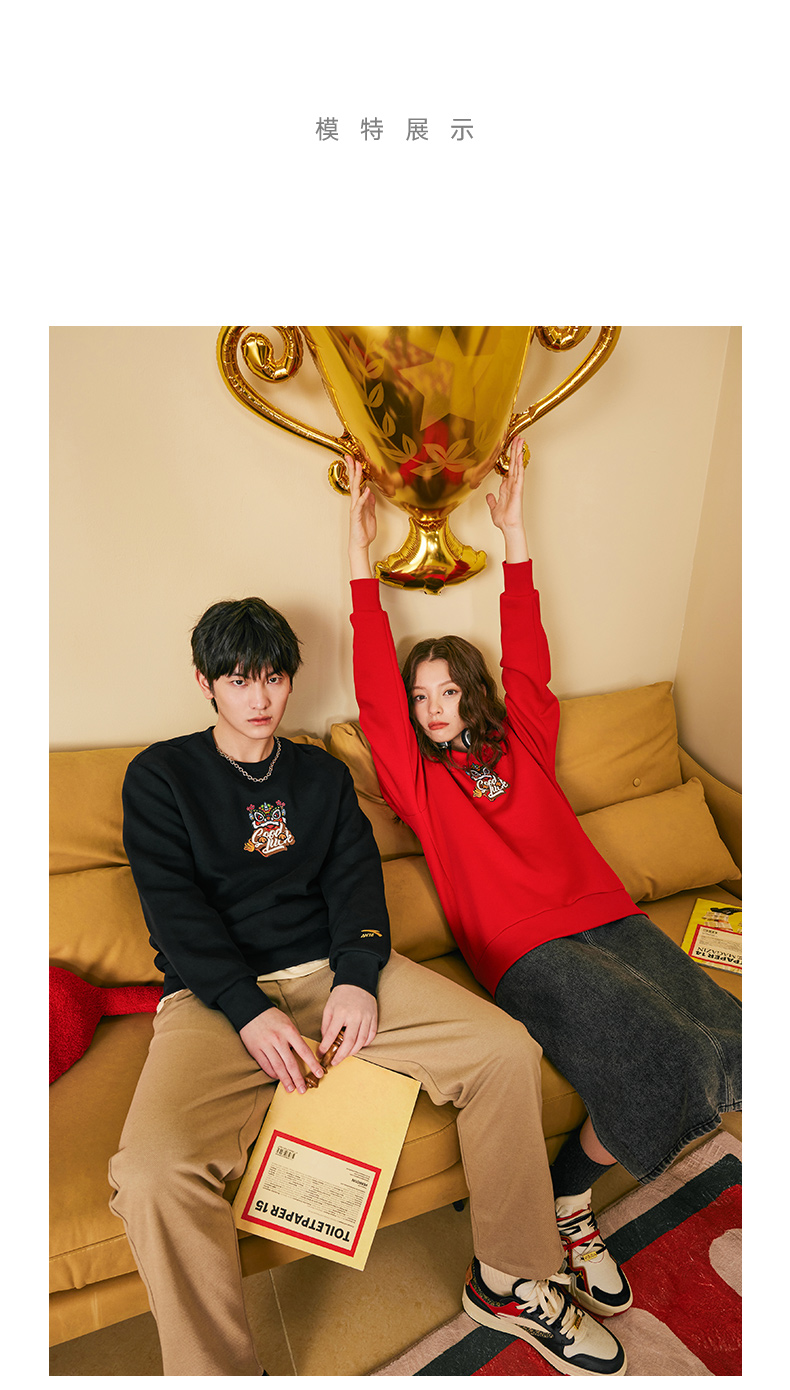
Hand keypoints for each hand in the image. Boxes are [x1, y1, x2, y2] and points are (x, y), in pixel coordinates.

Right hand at [239, 1007, 324, 1093]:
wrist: (250, 1011)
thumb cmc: (272, 1017)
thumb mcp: (287, 1023)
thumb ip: (294, 1038)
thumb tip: (302, 1055)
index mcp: (289, 1031)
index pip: (304, 1051)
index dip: (312, 1064)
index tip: (319, 1074)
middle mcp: (278, 1039)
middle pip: (290, 1063)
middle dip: (298, 1078)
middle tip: (303, 1089)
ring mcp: (266, 1045)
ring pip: (278, 1067)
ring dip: (286, 1080)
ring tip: (291, 1089)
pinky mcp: (256, 1050)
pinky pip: (266, 1065)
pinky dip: (273, 1074)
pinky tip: (278, 1079)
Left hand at [319, 984, 377, 1064]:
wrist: (356, 982)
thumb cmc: (341, 995)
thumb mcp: (329, 1008)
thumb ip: (326, 1025)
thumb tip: (325, 1042)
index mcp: (341, 1013)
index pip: (331, 1035)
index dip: (325, 1048)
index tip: (321, 1054)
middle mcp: (355, 1016)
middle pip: (349, 1043)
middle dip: (340, 1056)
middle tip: (334, 1062)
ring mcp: (366, 1017)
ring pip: (361, 1042)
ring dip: (352, 1052)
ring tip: (345, 1056)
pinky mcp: (374, 1018)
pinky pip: (371, 1036)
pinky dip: (365, 1044)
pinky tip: (357, 1046)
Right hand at [348, 455, 375, 577]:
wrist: (360, 544)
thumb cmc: (364, 531)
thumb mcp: (370, 514)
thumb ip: (370, 503)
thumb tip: (370, 493)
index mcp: (359, 502)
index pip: (358, 484)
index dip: (357, 473)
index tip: (357, 461)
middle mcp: (355, 503)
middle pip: (354, 483)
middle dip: (353, 470)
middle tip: (351, 457)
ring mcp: (355, 509)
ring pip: (355, 490)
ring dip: (357, 478)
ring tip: (357, 467)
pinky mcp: (356, 516)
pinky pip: (360, 505)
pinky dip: (363, 497)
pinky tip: (366, 490)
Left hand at [485, 437, 529, 562]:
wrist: (508, 526)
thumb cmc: (504, 519)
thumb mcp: (494, 507)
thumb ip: (492, 500)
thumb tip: (489, 496)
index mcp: (506, 487)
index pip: (508, 469)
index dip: (509, 458)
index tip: (510, 449)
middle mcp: (512, 485)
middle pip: (514, 464)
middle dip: (515, 450)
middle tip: (517, 438)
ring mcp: (516, 486)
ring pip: (517, 466)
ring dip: (518, 453)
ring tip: (520, 440)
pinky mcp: (517, 490)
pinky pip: (519, 474)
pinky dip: (519, 465)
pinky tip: (519, 456)